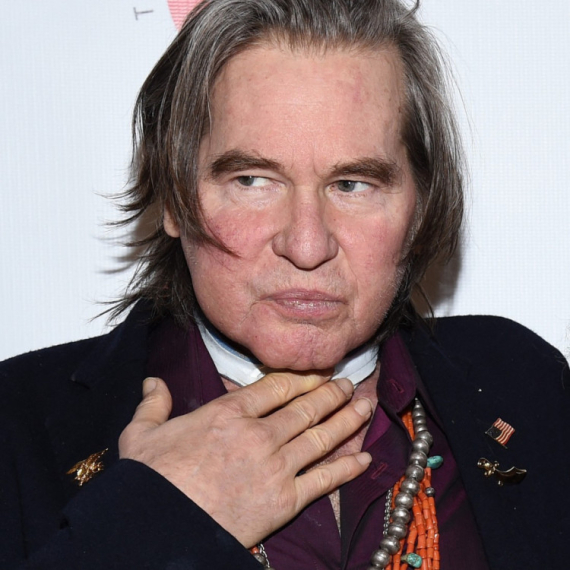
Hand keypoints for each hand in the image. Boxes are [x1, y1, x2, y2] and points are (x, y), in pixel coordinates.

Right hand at [119, 373, 372, 546]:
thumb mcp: (141, 434)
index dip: (302, 377)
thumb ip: (153, 404)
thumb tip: (152, 381)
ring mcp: (276, 467)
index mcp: (228, 413)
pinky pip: (324, 480)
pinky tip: (365, 458)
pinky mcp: (285, 501)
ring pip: (321, 437)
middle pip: (305, 408)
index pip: (276, 386)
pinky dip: (347, 468)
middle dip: (331, 393)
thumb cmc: (150, 481)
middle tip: (349, 383)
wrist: (159, 531)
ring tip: (365, 406)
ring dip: (347, 420)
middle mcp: (259, 434)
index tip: (317, 372)